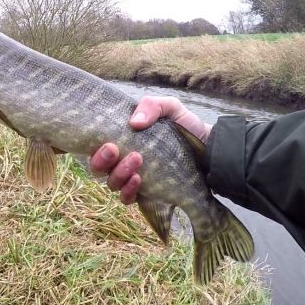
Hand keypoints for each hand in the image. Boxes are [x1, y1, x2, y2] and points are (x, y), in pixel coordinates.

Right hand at [89, 96, 212, 203]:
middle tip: (115, 149)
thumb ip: (151, 106)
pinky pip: (126, 198)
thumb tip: (135, 122)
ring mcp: (131, 178)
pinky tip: (139, 179)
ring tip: (137, 160)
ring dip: (119, 173)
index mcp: (121, 140)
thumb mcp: (169, 108)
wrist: (209, 149)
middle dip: (101, 160)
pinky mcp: (144, 194)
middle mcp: (120, 161)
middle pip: (97, 168)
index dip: (95, 148)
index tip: (109, 142)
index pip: (95, 147)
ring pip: (111, 183)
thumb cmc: (184, 127)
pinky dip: (129, 190)